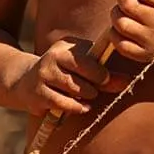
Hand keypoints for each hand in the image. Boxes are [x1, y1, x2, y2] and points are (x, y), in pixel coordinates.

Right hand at [10, 38, 129, 116]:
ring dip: (86, 95)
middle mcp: (52, 56)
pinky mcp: (38, 93)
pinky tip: (82, 107)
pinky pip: (62, 102)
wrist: (25, 82)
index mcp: (65, 46)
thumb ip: (104, 75)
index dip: (99, 70)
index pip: (87, 55)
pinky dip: (76, 107)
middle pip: (81, 69)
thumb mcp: (81, 68)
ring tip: (89, 96)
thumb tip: (128, 81)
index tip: (106, 79)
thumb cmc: (63, 74)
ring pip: (73, 87)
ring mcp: (44, 74)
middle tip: (97, 89)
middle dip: (95, 83)